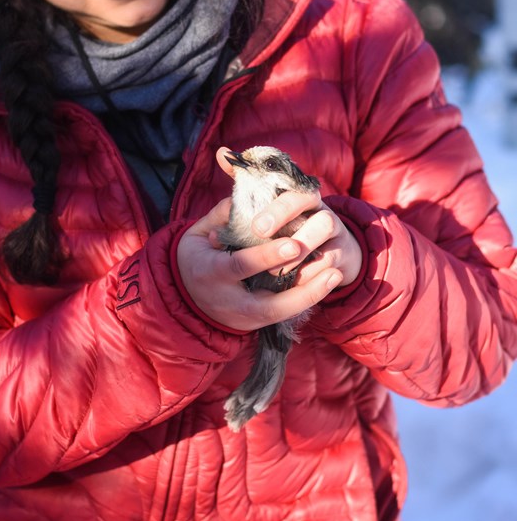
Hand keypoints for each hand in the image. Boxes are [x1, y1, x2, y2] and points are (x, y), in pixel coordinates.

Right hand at [176, 199, 343, 331]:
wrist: (184, 298)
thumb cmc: (193, 258)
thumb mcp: (195, 235)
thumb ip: (220, 216)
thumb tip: (244, 198)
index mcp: (210, 272)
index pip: (240, 266)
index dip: (266, 257)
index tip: (292, 245)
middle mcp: (228, 300)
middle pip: (267, 301)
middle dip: (299, 288)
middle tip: (329, 266)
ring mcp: (243, 316)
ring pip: (281, 313)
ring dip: (311, 295)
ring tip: (336, 274)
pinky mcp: (255, 322)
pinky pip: (283, 314)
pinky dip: (306, 299)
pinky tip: (327, 282)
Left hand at [215, 146, 362, 288]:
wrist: (323, 251)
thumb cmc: (285, 224)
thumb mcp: (263, 205)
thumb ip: (245, 181)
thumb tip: (222, 153)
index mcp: (302, 197)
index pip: (296, 194)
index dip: (278, 210)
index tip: (256, 227)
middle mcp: (322, 212)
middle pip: (319, 215)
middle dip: (294, 231)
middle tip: (265, 245)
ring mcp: (335, 235)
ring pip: (326, 237)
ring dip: (301, 253)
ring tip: (274, 270)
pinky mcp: (340, 257)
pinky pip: (330, 264)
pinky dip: (311, 274)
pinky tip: (290, 282)